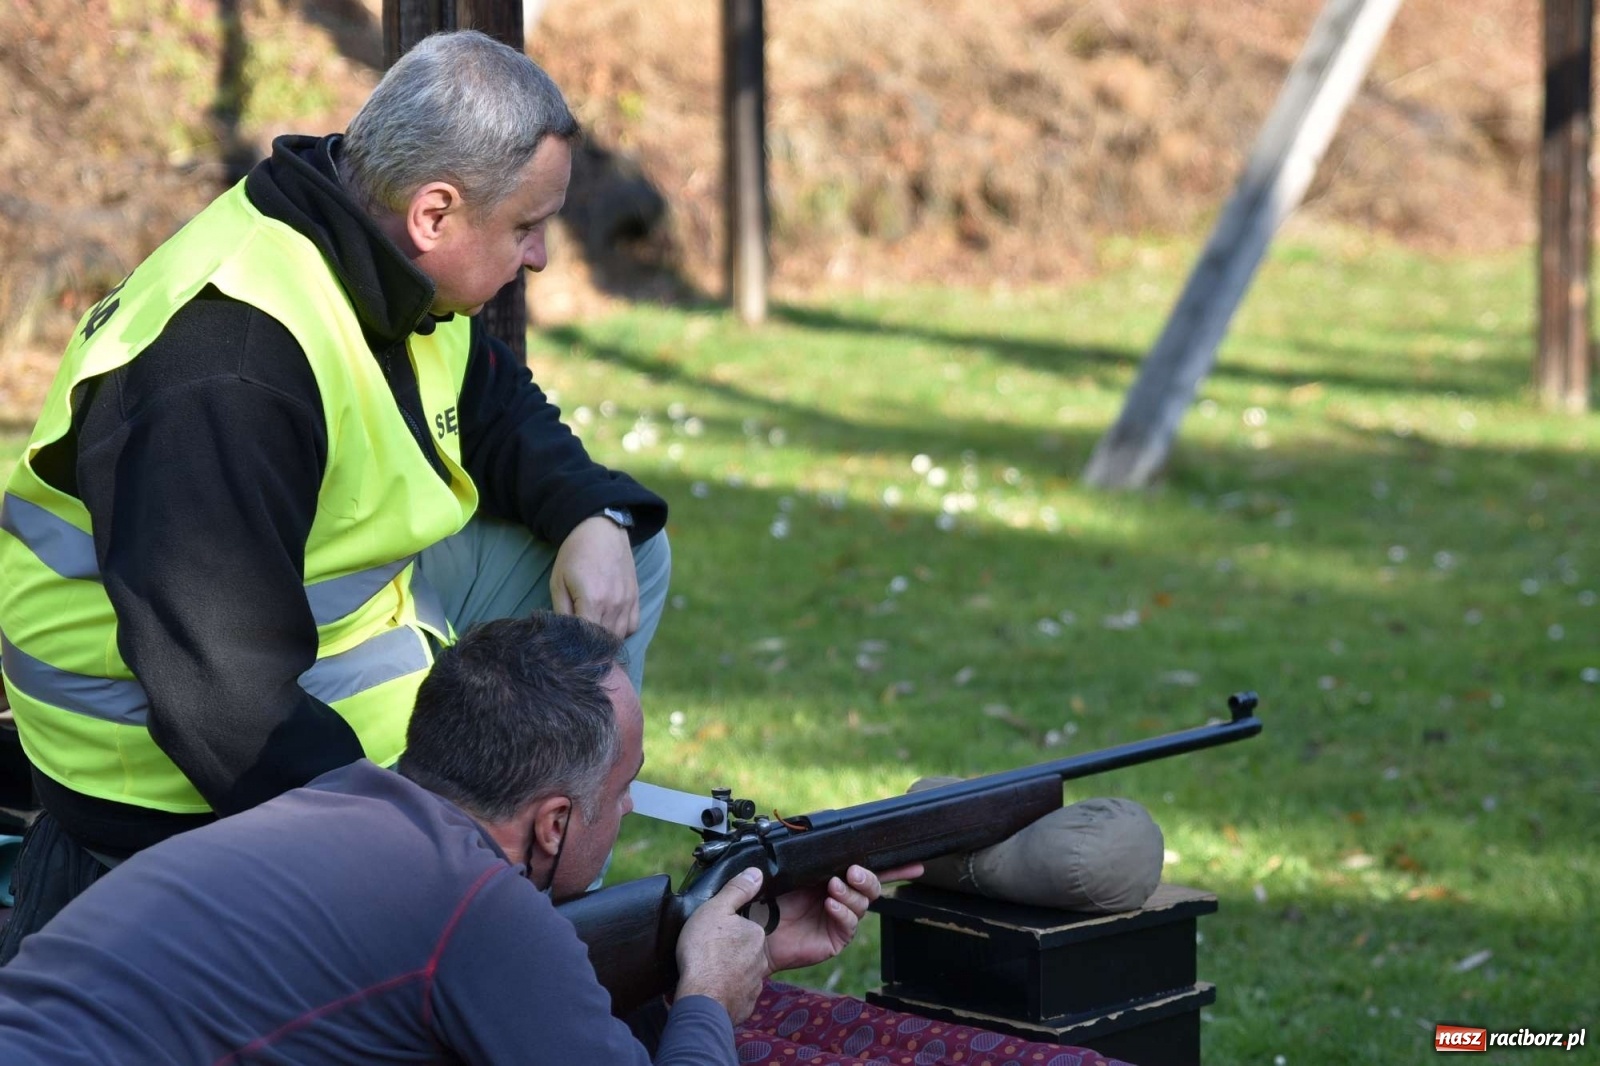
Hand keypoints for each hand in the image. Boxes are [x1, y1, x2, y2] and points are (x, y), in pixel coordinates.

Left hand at [549, 516, 639, 637]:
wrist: (601, 530)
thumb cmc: (575, 554)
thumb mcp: (558, 581)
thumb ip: (561, 612)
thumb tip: (563, 635)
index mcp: (593, 601)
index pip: (586, 640)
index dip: (576, 646)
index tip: (568, 646)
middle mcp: (614, 604)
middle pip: (604, 642)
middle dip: (590, 647)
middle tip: (577, 644)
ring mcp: (627, 602)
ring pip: (619, 637)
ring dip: (605, 640)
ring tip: (591, 636)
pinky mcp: (635, 598)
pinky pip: (632, 626)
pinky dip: (621, 631)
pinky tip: (608, 624)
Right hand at [674, 867, 769, 1023]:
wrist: (701, 997)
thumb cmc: (705, 951)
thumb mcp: (716, 909)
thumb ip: (737, 890)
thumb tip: (757, 873)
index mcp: (756, 936)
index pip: (745, 929)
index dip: (727, 931)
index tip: (712, 935)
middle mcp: (761, 962)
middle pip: (744, 952)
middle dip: (730, 953)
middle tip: (707, 954)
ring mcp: (753, 987)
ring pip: (740, 975)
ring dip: (727, 975)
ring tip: (706, 973)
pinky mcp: (743, 1008)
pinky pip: (735, 997)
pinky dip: (724, 994)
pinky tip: (709, 991)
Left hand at [763, 863, 923, 972]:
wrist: (754, 926)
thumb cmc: (769, 895)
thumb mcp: (792, 865)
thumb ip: (812, 849)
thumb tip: (826, 826)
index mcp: (835, 875)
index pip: (868, 867)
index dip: (894, 866)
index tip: (913, 862)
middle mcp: (841, 896)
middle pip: (873, 885)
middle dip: (868, 877)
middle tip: (853, 872)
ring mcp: (840, 917)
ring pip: (863, 903)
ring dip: (851, 892)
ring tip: (833, 887)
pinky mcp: (836, 937)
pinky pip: (849, 924)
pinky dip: (843, 911)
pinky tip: (830, 905)